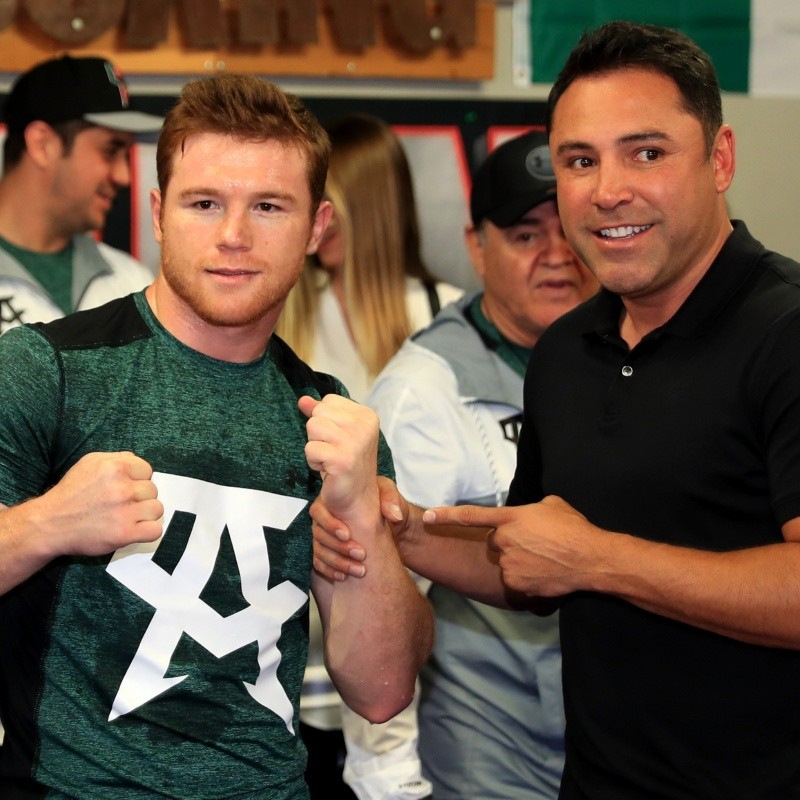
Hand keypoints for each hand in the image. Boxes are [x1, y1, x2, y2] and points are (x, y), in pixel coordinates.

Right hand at [37, 451, 162, 557]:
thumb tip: (135, 459)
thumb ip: (116, 458)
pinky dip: (147, 532)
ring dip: (145, 514)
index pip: (147, 470)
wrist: (50, 524)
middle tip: (121, 504)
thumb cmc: (70, 493)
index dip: (137, 480)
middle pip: (153, 490)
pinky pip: (155, 531)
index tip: (124, 488)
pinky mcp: (125, 534)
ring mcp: (125, 512)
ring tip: (126, 517)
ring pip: (156, 509)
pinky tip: (134, 530)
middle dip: (140, 497)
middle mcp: (122, 488)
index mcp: (116, 467)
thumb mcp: (89, 464)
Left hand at [300, 394, 380, 525]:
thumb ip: (321, 413)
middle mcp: (364, 426)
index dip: (325, 421)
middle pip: (318, 413)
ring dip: (314, 446)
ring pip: (312, 427)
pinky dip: (313, 461)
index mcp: (367, 416)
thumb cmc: (346, 463)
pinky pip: (310, 448)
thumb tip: (303, 399)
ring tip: (329, 459)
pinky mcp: (342, 459)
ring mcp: (355, 442)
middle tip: (333, 451)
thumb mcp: (336, 433)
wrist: (357, 498)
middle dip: (318, 433)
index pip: (328, 401)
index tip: (338, 440)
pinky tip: (328, 469)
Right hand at [311, 476, 409, 580]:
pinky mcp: (326, 551)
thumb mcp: (390, 495)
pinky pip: (320, 563)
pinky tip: (344, 577)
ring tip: (359, 570)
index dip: (330, 524)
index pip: (318, 511)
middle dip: (339, 547)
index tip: (348, 535)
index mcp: (332, 500)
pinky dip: (330, 571)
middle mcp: (324, 517)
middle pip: (319, 534)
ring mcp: (323, 536)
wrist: (392, 524)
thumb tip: (394, 515)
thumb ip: (391, 500)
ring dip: (338, 562)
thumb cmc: (385, 503)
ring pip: (320, 551)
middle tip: (361, 554)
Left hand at [423, 495, 599, 596]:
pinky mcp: (515, 585)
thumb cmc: (574, 529)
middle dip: (508, 542)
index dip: (447, 516)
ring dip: (519, 560)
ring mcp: (509, 564)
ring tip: (544, 558)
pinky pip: (513, 581)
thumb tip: (528, 516)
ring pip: (505, 562)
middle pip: (494, 542)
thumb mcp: (552, 506)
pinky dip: (526, 578)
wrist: (591, 559)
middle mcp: (505, 540)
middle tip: (534, 543)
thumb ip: (530, 510)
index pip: (471, 515)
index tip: (427, 517)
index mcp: (511, 517)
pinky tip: (544, 573)